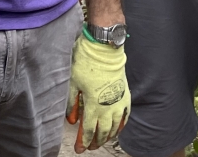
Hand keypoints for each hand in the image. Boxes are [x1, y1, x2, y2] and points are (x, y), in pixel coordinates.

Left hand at [66, 32, 129, 151]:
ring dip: (108, 136)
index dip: (83, 142)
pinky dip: (121, 126)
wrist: (104, 50)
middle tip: (90, 147)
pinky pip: (125, 116)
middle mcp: (108, 107)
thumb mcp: (73, 83)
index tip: (79, 149)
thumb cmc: (86, 64)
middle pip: (102, 132)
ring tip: (102, 141)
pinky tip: (117, 129)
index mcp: (93, 105)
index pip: (88, 130)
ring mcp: (119, 102)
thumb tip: (72, 121)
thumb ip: (72, 104)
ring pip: (115, 127)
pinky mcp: (126, 96)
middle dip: (96, 142)